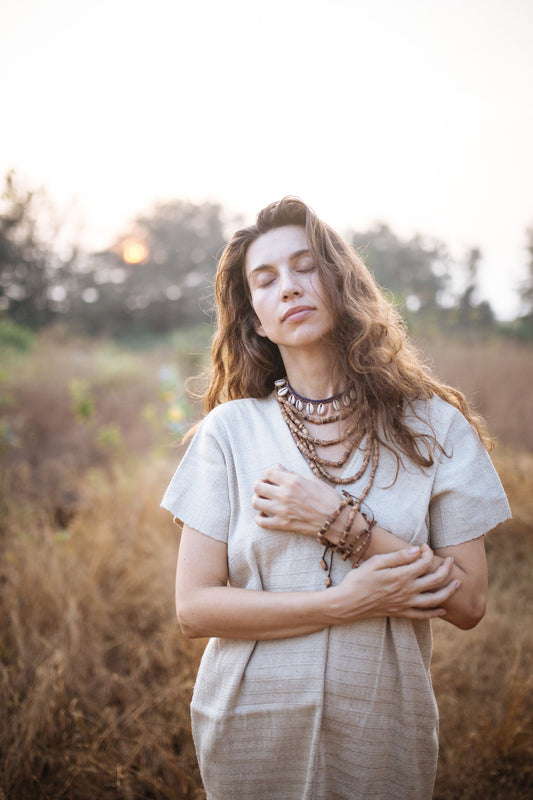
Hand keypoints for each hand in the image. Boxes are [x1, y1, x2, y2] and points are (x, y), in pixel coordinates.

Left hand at [252, 465, 339, 536]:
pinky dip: (260, 518)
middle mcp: (285, 494)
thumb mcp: (312, 479)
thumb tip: (278, 467)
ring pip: (256, 502)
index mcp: (292, 481)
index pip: (267, 472)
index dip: (269, 474)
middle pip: (257, 486)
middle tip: (265, 488)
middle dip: (259, 485)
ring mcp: (282, 510)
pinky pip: (261, 522)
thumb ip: (292, 473)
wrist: (336, 520)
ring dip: (257, 500)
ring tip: (264, 500)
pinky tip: (265, 514)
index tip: (273, 478)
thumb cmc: (328, 498)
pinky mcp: (283, 524)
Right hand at [332, 544, 460, 621]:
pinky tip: (443, 610)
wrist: (347, 603)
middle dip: (446, 568)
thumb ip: (397, 556)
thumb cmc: (358, 580)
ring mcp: (406, 604)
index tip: (424, 546)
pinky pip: (423, 615)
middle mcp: (407, 591)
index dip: (428, 552)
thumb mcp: (375, 562)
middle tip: (450, 560)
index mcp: (401, 575)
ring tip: (458, 583)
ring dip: (449, 591)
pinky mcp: (401, 613)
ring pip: (435, 599)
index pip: (424, 562)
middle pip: (436, 579)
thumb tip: (416, 550)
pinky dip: (435, 613)